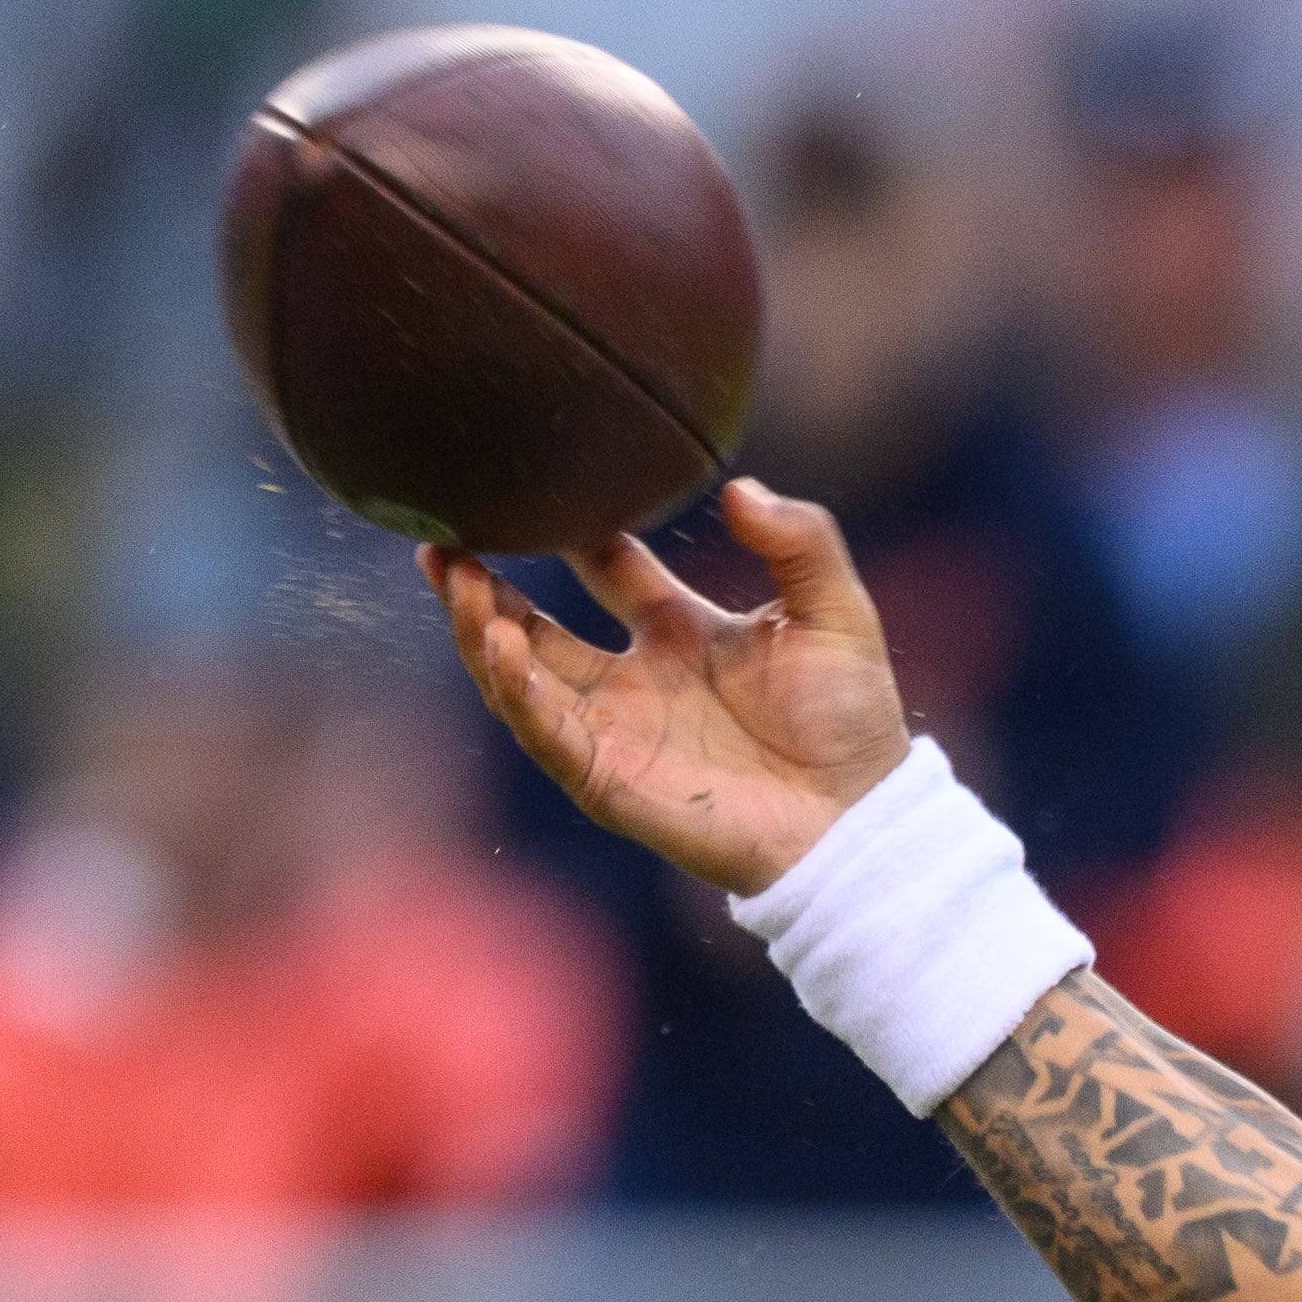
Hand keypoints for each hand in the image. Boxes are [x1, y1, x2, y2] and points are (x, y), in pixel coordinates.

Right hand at [423, 476, 910, 893]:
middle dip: (483, 587)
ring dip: (483, 632)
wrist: (860, 816)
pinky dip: (518, 693)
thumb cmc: (852, 720)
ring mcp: (618, 733)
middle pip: (536, 625)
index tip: (523, 485)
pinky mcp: (612, 784)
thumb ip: (801, 540)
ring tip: (456, 579)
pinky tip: (501, 647)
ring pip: (523, 679)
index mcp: (681, 630)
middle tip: (441, 543)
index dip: (564, 529)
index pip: (605, 566)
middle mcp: (636, 679)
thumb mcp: (834, 610)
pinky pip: (548, 734)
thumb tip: (738, 485)